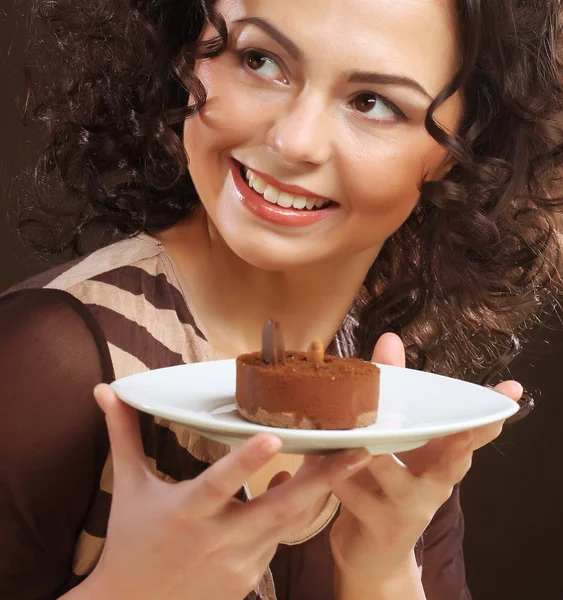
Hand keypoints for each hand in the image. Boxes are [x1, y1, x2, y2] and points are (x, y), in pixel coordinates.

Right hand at [74, 385, 371, 599]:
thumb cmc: (130, 539)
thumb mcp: (127, 486)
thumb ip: (123, 435)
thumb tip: (104, 390)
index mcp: (185, 513)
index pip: (218, 484)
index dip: (246, 462)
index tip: (275, 436)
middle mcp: (217, 540)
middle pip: (278, 508)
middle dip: (323, 479)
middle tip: (358, 449)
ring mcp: (239, 563)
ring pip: (289, 523)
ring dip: (320, 492)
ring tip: (354, 460)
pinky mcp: (250, 578)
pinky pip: (281, 539)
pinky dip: (296, 514)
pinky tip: (310, 487)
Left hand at [330, 333, 521, 578]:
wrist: (371, 552)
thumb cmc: (386, 484)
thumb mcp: (397, 442)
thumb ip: (394, 392)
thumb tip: (390, 339)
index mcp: (440, 461)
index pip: (472, 435)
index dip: (490, 416)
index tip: (512, 393)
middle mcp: (433, 486)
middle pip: (452, 464)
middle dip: (457, 444)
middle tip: (459, 429)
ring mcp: (407, 509)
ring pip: (393, 476)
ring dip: (377, 456)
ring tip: (364, 437)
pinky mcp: (377, 526)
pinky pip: (353, 495)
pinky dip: (334, 472)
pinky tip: (315, 453)